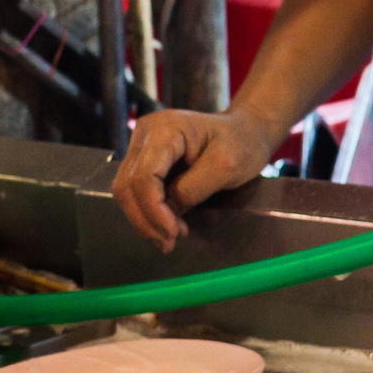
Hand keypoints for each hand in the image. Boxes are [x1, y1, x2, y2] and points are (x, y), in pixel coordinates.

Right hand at [112, 109, 282, 251]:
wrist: (246, 132)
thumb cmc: (242, 144)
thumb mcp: (226, 166)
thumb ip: (194, 188)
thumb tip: (168, 209)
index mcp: (165, 128)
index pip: (144, 175)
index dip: (153, 209)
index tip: (173, 233)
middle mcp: (146, 133)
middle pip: (128, 185)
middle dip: (145, 219)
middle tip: (169, 244)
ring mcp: (142, 146)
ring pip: (127, 191)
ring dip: (144, 219)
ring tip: (169, 240)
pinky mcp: (145, 159)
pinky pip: (136, 190)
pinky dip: (148, 212)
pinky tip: (166, 227)